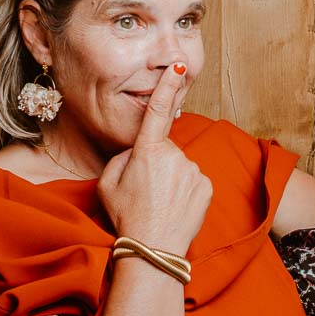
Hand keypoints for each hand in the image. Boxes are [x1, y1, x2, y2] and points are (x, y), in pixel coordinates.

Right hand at [98, 62, 211, 254]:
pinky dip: (185, 191)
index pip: (158, 111)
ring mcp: (193, 171)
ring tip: (159, 203)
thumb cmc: (126, 216)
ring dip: (171, 179)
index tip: (178, 65)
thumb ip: (123, 156)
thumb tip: (139, 150)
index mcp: (147, 150)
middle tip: (144, 190)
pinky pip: (193, 180)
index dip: (167, 86)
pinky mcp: (207, 186)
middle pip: (164, 149)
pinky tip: (175, 207)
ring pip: (180, 166)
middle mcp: (174, 156)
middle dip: (155, 162)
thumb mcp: (108, 182)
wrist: (154, 250)